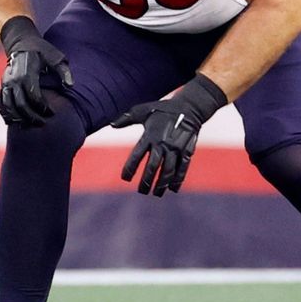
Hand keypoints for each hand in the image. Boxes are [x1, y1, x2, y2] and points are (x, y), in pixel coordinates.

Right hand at [0, 16, 72, 126]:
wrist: (21, 41)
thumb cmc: (41, 50)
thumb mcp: (56, 57)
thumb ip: (64, 71)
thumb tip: (70, 85)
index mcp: (27, 73)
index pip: (34, 97)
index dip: (43, 108)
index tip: (52, 113)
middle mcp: (13, 79)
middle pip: (20, 105)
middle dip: (32, 117)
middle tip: (43, 123)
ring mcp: (5, 83)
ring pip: (8, 107)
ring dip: (19, 118)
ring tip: (30, 124)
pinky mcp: (2, 85)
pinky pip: (0, 103)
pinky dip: (5, 113)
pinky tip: (15, 120)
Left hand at [114, 75, 226, 195]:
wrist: (188, 108)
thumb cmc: (162, 110)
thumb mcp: (143, 110)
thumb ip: (127, 118)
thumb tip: (111, 124)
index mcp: (150, 135)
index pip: (137, 155)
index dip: (130, 168)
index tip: (125, 178)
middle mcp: (163, 143)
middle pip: (153, 166)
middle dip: (147, 180)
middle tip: (142, 191)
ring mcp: (176, 148)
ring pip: (168, 170)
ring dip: (162, 183)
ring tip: (156, 193)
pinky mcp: (187, 151)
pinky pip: (183, 168)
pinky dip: (178, 179)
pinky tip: (172, 189)